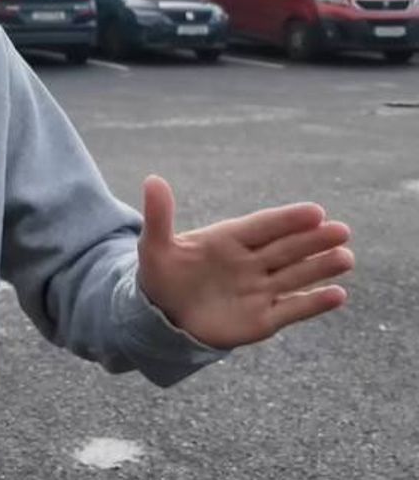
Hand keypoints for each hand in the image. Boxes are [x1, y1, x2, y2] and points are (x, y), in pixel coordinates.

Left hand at [136, 175, 353, 349]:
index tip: (315, 212)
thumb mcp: (156, 246)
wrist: (162, 315)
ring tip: (346, 257)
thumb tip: (152, 179)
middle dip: (313, 240)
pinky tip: (338, 295)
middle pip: (287, 248)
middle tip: (341, 230)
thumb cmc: (162, 275)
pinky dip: (314, 303)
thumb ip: (159, 215)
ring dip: (320, 267)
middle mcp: (250, 262)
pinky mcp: (263, 318)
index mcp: (229, 240)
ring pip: (296, 275)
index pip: (263, 226)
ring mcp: (259, 289)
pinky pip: (292, 309)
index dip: (287, 219)